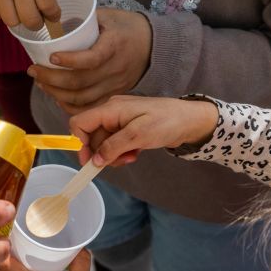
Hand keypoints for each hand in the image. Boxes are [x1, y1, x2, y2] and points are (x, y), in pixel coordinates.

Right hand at [0, 0, 59, 28]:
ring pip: (10, 20)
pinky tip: (0, 1)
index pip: (47, 3)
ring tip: (16, 8)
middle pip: (29, 18)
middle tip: (36, 20)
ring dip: (16, 18)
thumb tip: (47, 8)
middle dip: (36, 23)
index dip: (52, 15)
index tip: (53, 17)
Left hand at [27, 9, 151, 112]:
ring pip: (81, 98)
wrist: (154, 46)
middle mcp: (114, 69)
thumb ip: (85, 21)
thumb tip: (55, 24)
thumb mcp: (108, 16)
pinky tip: (56, 97)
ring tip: (40, 83)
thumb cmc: (127, 28)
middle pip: (79, 83)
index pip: (91, 59)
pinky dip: (69, 106)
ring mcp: (114, 85)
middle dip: (51, 79)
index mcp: (114, 46)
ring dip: (55, 93)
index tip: (51, 57)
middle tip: (33, 71)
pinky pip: (89, 107)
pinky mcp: (113, 95)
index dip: (69, 60)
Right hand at [68, 96, 217, 166]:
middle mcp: (111, 112)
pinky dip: (122, 152)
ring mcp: (120, 120)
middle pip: (92, 136)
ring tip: (132, 156)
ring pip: (103, 142)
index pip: (80, 123)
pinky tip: (135, 153)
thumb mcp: (138, 135)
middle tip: (121, 160)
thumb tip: (94, 160)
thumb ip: (113, 147)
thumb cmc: (167, 122)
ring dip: (114, 154)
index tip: (90, 161)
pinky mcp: (128, 128)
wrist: (190, 120)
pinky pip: (115, 143)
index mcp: (110, 109)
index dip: (80, 143)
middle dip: (103, 152)